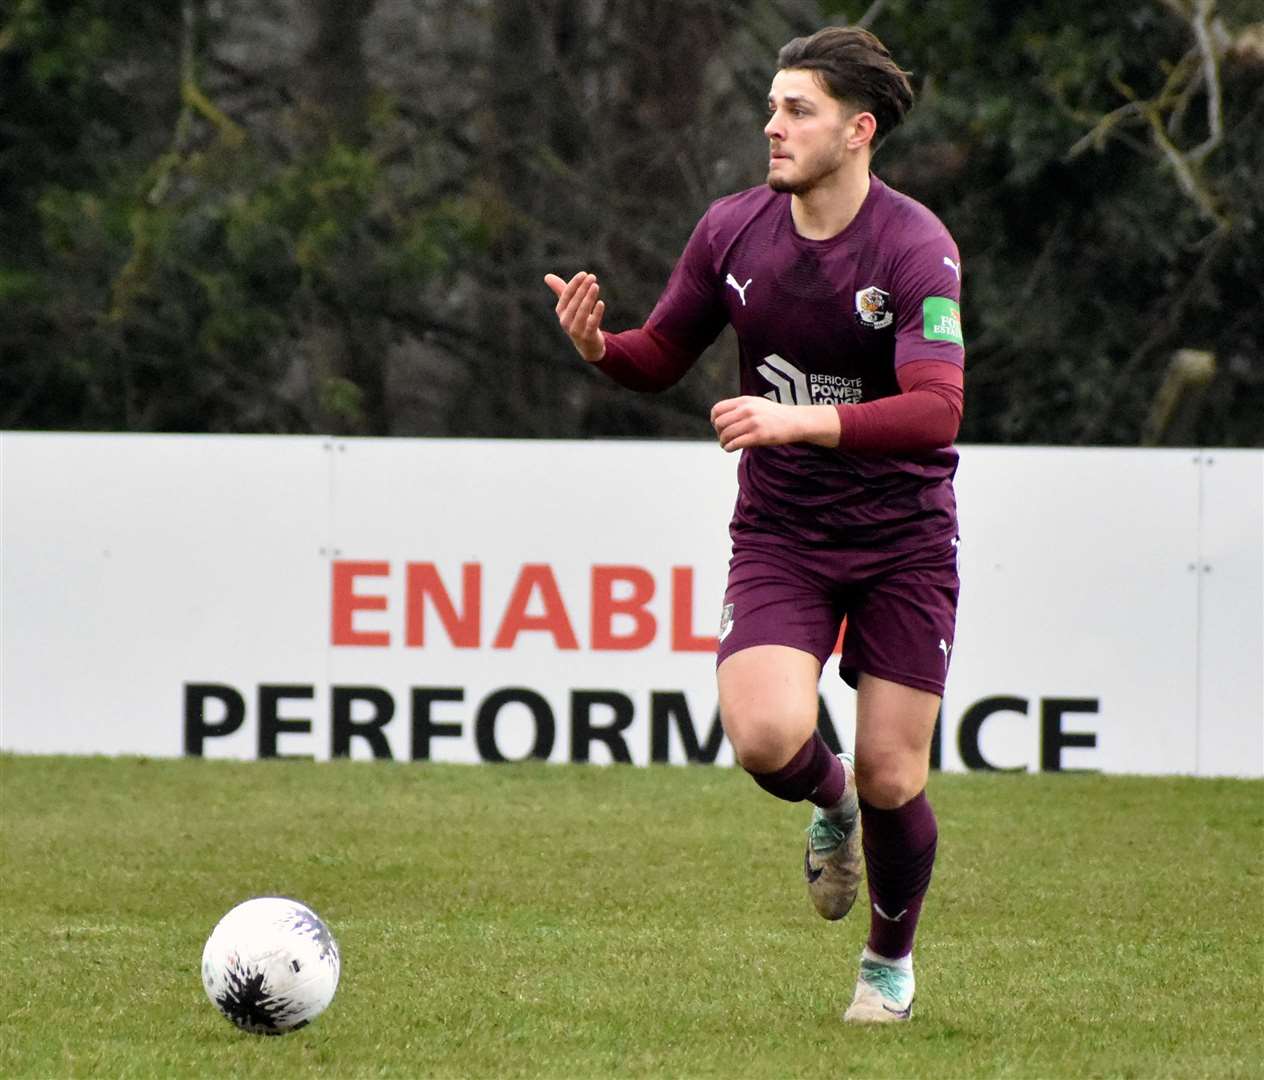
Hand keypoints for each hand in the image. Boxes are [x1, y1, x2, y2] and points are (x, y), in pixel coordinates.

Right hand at [544, 271, 605, 362]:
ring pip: (582, 312)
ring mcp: (576, 330)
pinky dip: (596, 313)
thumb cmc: (577, 321)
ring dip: (589, 298)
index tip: (583, 274)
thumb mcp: (569, 306)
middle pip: (574, 302)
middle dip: (583, 288)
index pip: (566, 295)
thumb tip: (547, 276)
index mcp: (561, 311)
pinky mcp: (587, 336)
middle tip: (592, 277)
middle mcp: (566, 321)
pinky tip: (601, 303)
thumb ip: (561, 291)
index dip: (574, 284)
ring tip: (595, 286)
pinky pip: (591, 323)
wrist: (587, 345)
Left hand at [710, 397, 840, 451]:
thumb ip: (740, 408)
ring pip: (726, 434)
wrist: (796, 421)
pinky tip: (731, 449)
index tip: (719, 427)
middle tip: (724, 438)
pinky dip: (729, 448)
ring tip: (727, 445)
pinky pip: (735, 443)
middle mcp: (747, 410)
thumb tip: (721, 418)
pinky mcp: (759, 436)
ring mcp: (753, 423)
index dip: (714, 420)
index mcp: (744, 401)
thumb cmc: (774, 415)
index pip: (718, 409)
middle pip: (720, 423)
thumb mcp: (756, 404)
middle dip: (719, 432)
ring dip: (723, 442)